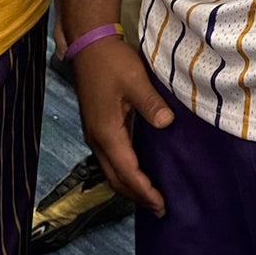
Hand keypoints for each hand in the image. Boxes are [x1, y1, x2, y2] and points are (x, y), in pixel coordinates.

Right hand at [72, 36, 174, 213]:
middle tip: (159, 208)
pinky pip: (110, 158)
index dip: (143, 190)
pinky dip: (123, 171)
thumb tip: (167, 124)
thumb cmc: (112, 62)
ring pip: (110, 170)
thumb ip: (151, 104)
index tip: (160, 204)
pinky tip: (137, 170)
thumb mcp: (135, 81)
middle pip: (115, 178)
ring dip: (128, 186)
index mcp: (106, 132)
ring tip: (149, 196)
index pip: (127, 171)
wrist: (88, 46)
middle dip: (135, 196)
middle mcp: (97, 138)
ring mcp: (94, 133)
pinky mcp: (97, 126)